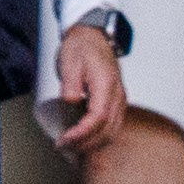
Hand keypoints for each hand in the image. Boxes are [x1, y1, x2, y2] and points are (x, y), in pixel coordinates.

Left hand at [52, 22, 126, 151]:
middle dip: (85, 143)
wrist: (92, 37)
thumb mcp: (69, 61)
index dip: (82, 133)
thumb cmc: (81, 48)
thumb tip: (71, 102)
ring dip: (93, 143)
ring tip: (71, 147)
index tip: (65, 140)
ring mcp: (119, 99)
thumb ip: (70, 83)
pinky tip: (84, 140)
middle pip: (107, 129)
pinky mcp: (116, 102)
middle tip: (63, 147)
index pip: (98, 117)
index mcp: (106, 84)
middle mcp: (117, 94)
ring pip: (112, 131)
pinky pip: (112, 126)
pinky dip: (99, 138)